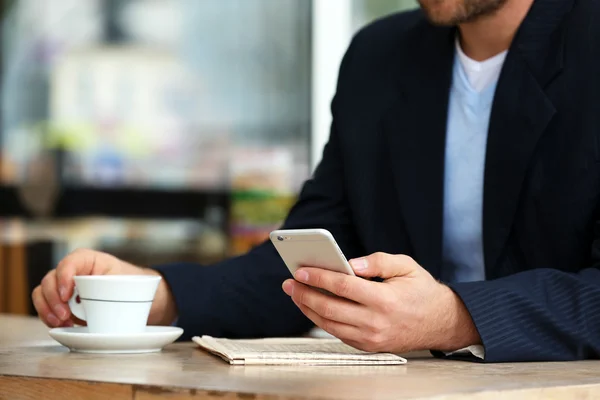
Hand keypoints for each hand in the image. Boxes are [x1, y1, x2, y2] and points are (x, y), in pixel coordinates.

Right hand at [32, 249, 176, 327]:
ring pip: (42, 293)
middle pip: (50, 280)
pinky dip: (49, 317)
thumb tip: (89, 301)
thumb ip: (105, 288)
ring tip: (62, 323)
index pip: (69, 263)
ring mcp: (63, 285)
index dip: (64, 278)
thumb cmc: (130, 283)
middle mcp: (71, 270)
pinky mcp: (61, 301)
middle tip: (65, 316)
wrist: (135, 295)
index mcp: (87, 259)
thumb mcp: (122, 281)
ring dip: (47, 310)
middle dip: (53, 299)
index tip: (66, 295)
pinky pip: (45, 307)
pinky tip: (62, 326)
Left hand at [282, 252, 479, 352]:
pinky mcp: (369, 347)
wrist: (441, 323)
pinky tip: (312, 307)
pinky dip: (321, 320)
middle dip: (305, 294)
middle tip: (289, 283)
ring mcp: (371, 339)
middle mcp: (376, 323)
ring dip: (308, 308)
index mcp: (385, 300)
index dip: (319, 278)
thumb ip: (377, 261)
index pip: (343, 287)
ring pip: (329, 324)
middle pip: (330, 308)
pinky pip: (338, 334)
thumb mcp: (406, 265)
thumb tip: (348, 263)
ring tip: (296, 294)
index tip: (300, 270)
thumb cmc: (421, 290)